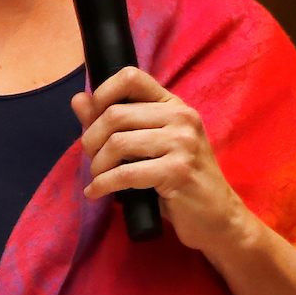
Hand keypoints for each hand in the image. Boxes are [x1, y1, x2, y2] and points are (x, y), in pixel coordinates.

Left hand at [72, 67, 256, 257]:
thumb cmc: (180, 181)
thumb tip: (78, 100)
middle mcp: (181, 117)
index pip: (131, 77)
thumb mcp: (148, 147)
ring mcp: (182, 143)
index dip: (102, 93)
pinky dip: (103, 185)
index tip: (91, 118)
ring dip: (98, 165)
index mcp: (174, 105)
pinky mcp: (178, 171)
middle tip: (92, 159)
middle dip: (92, 139)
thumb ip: (114, 123)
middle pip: (115, 114)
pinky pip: (126, 173)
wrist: (217, 217)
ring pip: (118, 143)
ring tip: (98, 178)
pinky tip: (96, 192)